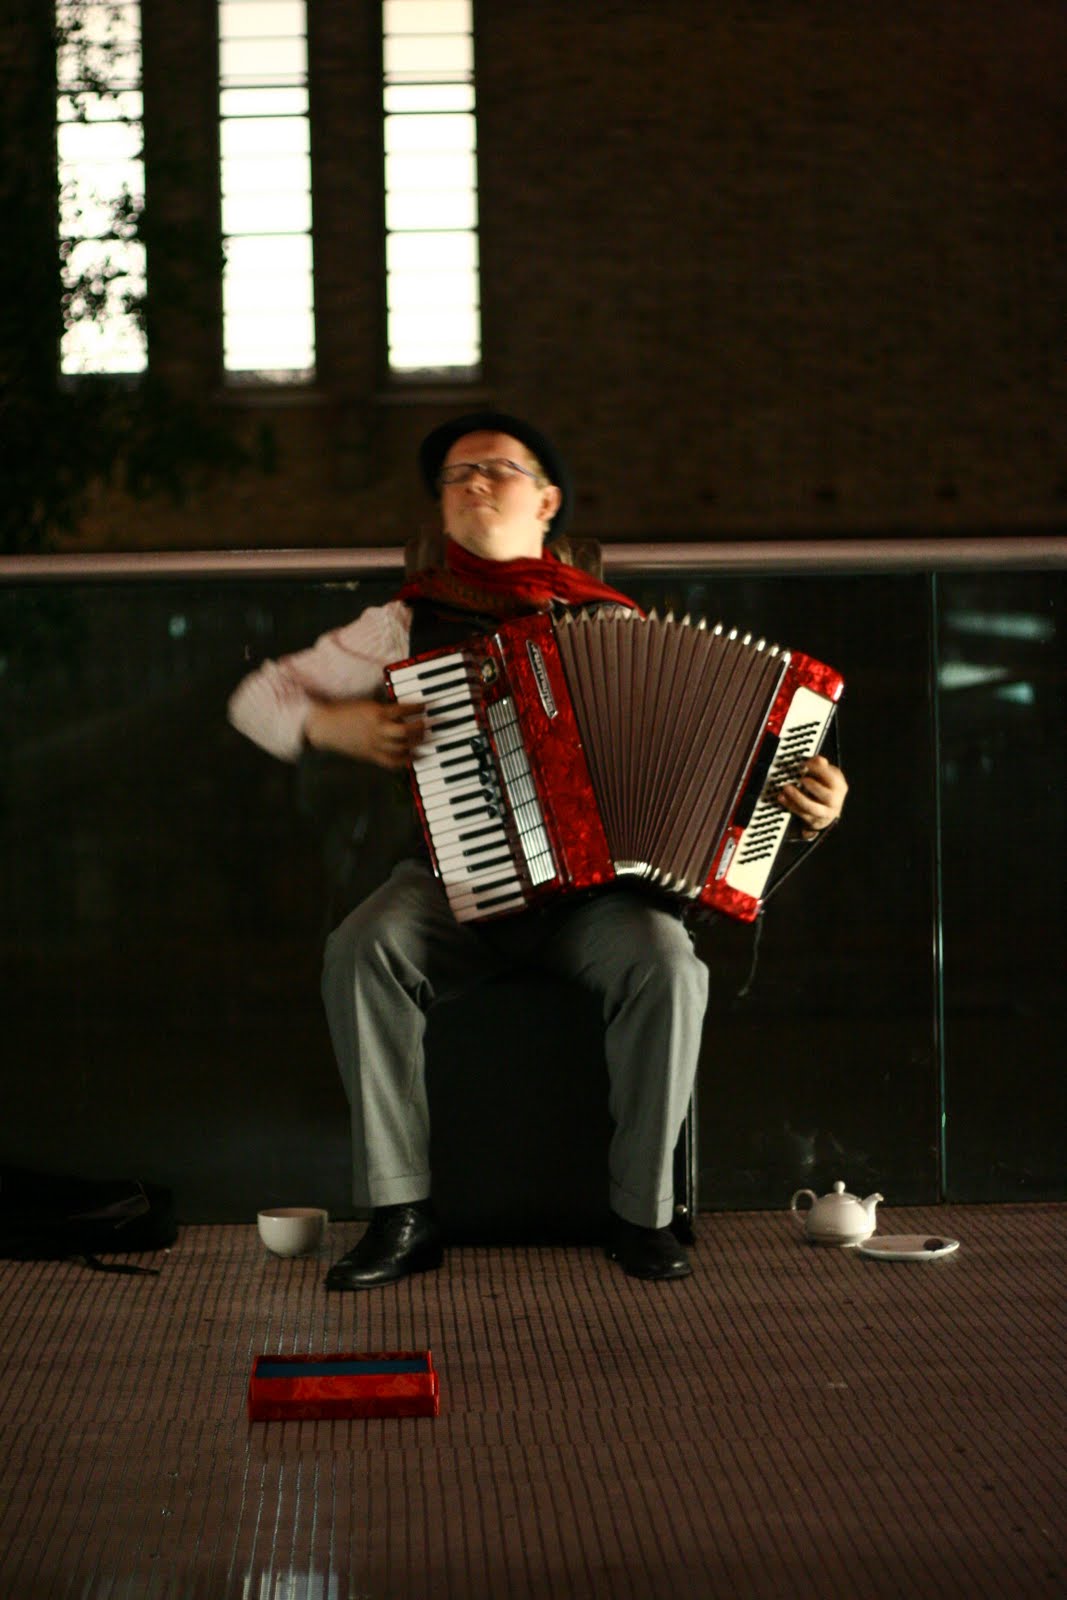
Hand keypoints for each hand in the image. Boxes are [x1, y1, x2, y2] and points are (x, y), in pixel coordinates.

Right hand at [304, 697, 425, 769]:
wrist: (325, 727)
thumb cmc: (345, 712)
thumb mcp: (366, 705)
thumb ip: (385, 711)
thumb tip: (404, 715)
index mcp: (375, 712)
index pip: (402, 710)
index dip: (416, 708)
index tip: (424, 706)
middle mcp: (377, 729)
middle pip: (404, 731)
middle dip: (419, 728)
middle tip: (425, 724)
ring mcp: (374, 744)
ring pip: (401, 747)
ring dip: (416, 743)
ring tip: (423, 738)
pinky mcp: (371, 756)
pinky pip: (392, 761)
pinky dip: (406, 760)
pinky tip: (416, 756)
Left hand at [777, 754, 847, 839]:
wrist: (827, 811)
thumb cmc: (825, 788)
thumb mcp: (826, 775)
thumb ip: (821, 766)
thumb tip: (818, 759)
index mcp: (840, 787)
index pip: (833, 779)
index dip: (820, 770)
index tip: (806, 764)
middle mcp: (835, 801)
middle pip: (827, 796)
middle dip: (813, 786)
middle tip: (801, 779)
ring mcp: (824, 813)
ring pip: (812, 808)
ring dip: (798, 798)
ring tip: (787, 788)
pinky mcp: (813, 821)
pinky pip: (801, 814)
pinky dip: (790, 805)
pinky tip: (782, 797)